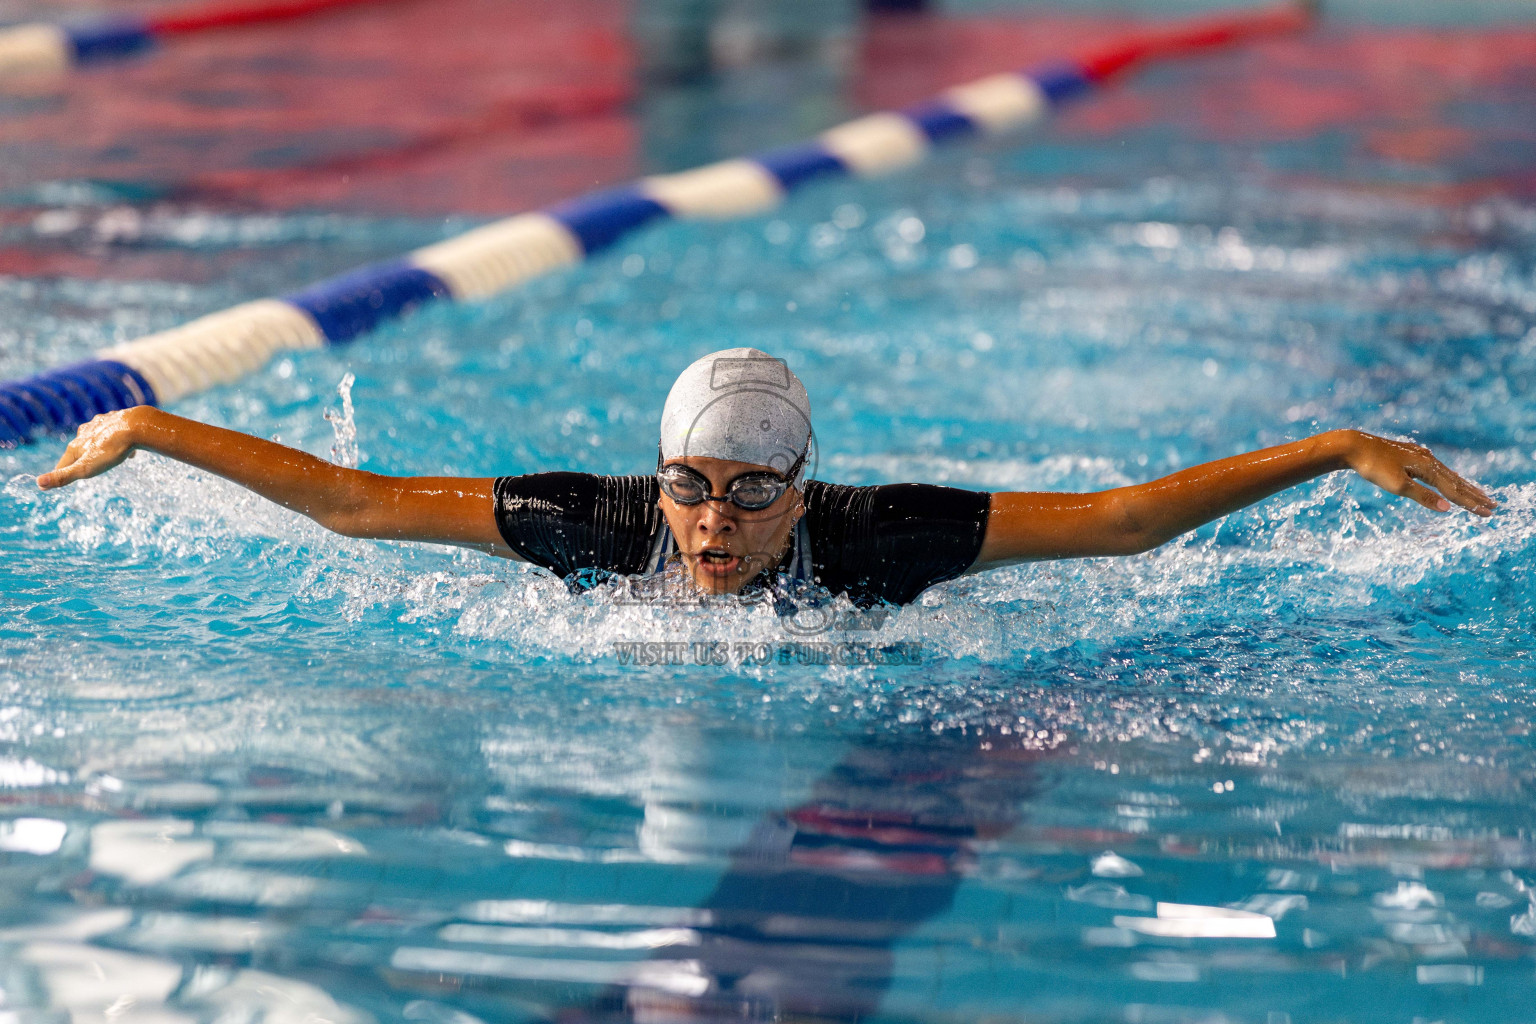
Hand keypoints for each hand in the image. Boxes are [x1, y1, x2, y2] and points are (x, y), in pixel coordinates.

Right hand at [36, 409, 143, 489]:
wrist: (136, 426)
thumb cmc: (111, 450)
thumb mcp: (86, 468)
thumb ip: (64, 476)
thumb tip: (38, 483)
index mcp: (76, 445)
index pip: (64, 462)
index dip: (62, 472)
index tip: (59, 479)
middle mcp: (84, 432)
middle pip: (80, 449)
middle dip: (82, 459)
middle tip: (84, 467)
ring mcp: (100, 424)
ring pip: (96, 437)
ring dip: (99, 448)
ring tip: (106, 457)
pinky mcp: (116, 419)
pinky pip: (115, 431)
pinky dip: (120, 441)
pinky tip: (130, 450)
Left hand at [1340, 430, 1495, 516]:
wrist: (1354, 446)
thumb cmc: (1374, 467)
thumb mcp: (1397, 485)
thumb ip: (1423, 496)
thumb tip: (1447, 508)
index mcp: (1428, 468)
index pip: (1454, 490)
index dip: (1471, 503)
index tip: (1489, 513)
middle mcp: (1429, 460)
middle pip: (1456, 481)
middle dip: (1474, 494)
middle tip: (1494, 505)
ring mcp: (1420, 456)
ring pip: (1447, 474)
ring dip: (1464, 486)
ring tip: (1478, 494)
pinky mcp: (1411, 455)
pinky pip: (1437, 469)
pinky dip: (1448, 478)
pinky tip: (1449, 478)